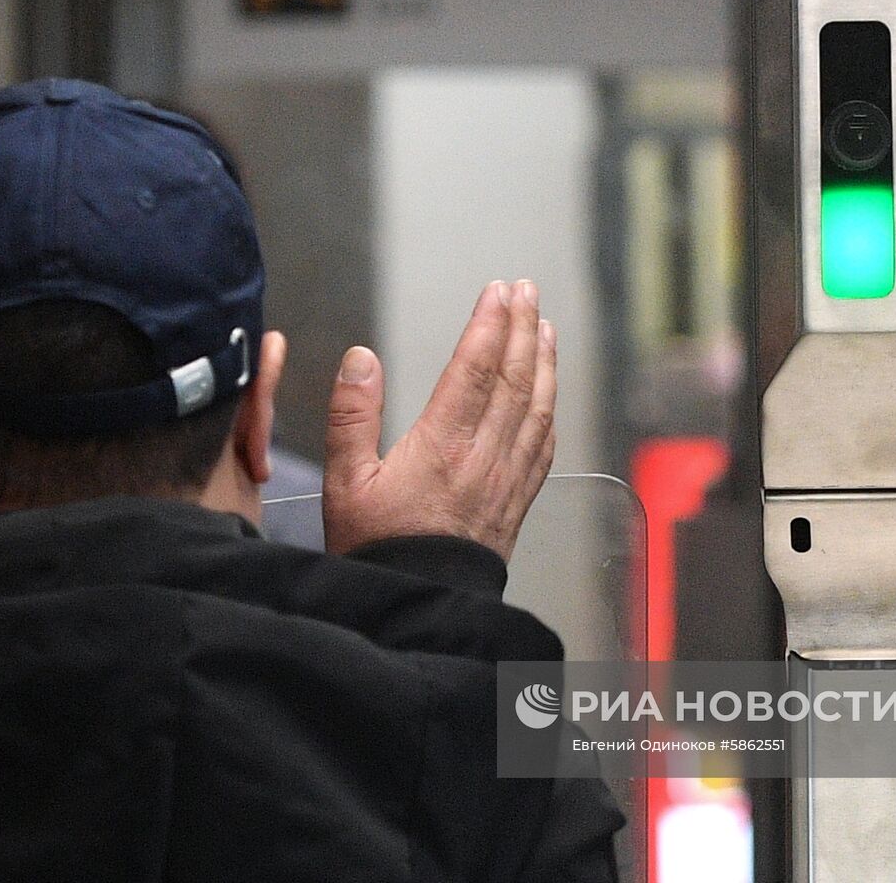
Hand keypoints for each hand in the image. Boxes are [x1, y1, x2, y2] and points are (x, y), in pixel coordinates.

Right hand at [322, 280, 556, 560]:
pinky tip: (549, 396)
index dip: (489, 325)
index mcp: (442, 447)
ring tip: (545, 326)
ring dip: (543, 362)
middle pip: (512, 379)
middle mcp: (483, 458)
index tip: (498, 291)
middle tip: (526, 290)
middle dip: (521, 328)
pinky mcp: (516, 503)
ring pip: (536, 408)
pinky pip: (542, 447)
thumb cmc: (377, 548)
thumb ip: (352, 416)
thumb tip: (361, 358)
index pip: (473, 370)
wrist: (416, 605)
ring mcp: (506, 480)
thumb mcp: (345, 483)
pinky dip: (549, 411)